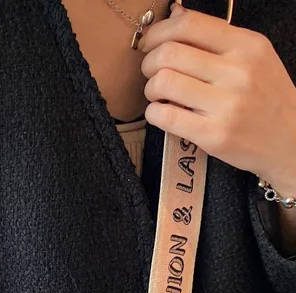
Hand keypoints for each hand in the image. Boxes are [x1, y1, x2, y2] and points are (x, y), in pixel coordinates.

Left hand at [140, 3, 295, 196]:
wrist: (289, 139)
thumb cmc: (265, 97)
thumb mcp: (253, 57)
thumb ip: (214, 37)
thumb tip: (175, 14)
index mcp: (247, 45)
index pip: (190, 25)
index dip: (159, 32)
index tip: (150, 43)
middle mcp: (237, 71)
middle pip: (169, 53)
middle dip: (149, 62)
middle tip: (151, 73)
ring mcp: (225, 105)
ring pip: (162, 83)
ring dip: (150, 88)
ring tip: (158, 95)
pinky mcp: (213, 135)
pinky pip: (165, 117)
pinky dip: (153, 113)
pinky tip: (161, 112)